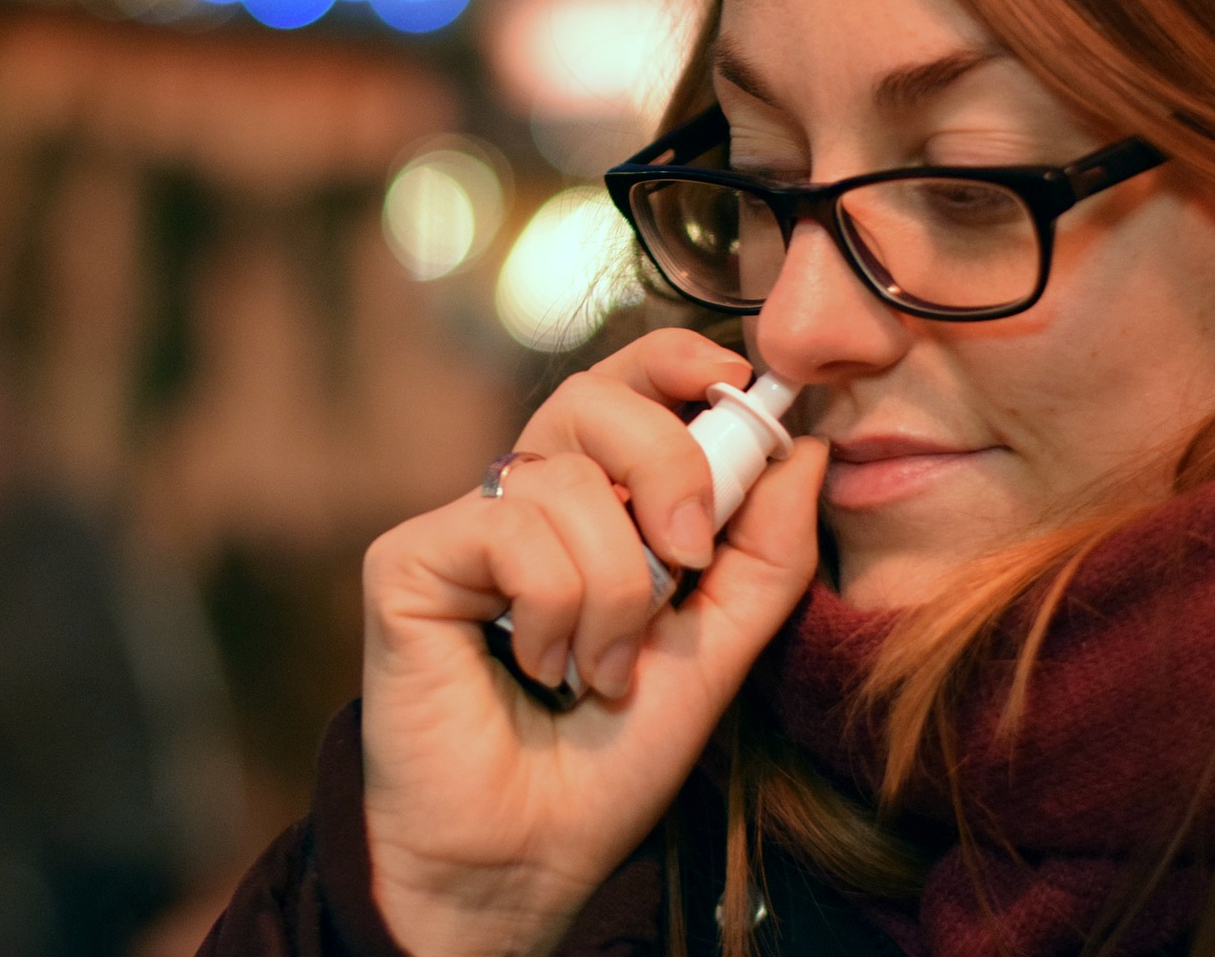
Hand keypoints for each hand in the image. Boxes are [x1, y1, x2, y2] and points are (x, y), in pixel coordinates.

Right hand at [359, 328, 828, 955]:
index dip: (678, 361)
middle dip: (667, 463)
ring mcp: (464, 522)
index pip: (631, 383)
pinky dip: (553, 610)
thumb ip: (765, 550)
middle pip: (594, 396)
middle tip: (685, 558)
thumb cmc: (613, 755)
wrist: (531, 853)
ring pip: (568, 485)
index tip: (738, 381)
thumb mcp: (718, 647)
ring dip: (614, 594)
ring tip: (598, 672)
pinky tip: (537, 667)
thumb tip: (804, 444)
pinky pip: (511, 530)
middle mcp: (526, 497)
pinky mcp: (410, 558)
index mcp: (597, 500)